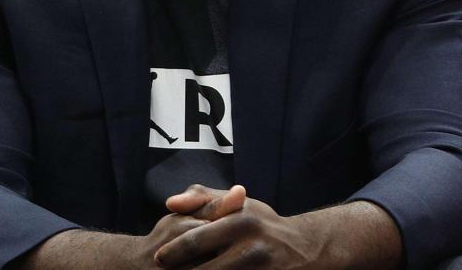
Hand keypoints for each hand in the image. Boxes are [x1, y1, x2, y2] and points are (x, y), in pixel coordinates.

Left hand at [156, 189, 328, 269]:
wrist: (303, 248)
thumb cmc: (262, 224)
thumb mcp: (238, 204)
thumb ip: (202, 198)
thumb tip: (170, 203)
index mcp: (239, 219)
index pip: (194, 239)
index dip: (171, 252)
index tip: (158, 258)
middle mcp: (249, 246)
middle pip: (200, 269)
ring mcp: (257, 268)